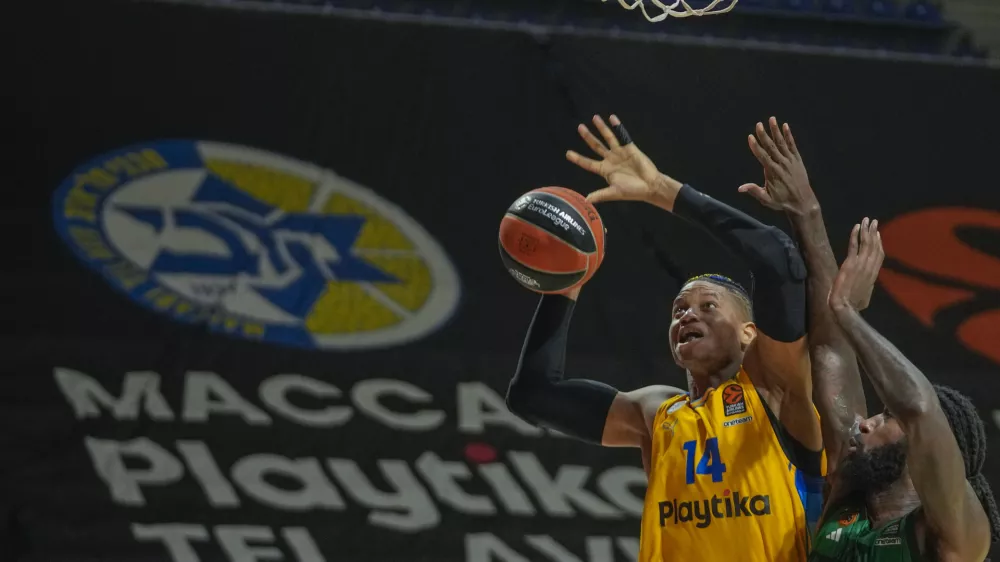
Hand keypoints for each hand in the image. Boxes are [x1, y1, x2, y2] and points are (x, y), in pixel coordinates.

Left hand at [566, 115, 681, 210]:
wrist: (650, 186)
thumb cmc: (633, 191)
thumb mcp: (614, 192)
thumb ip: (600, 194)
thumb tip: (586, 200)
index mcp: (605, 170)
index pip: (588, 163)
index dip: (578, 158)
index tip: (568, 153)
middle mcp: (610, 160)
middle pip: (596, 146)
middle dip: (588, 137)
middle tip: (580, 127)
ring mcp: (620, 153)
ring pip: (608, 138)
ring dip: (602, 128)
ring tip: (594, 118)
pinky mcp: (630, 148)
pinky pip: (623, 135)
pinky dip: (618, 127)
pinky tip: (612, 118)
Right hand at [738, 117, 818, 215]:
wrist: (802, 202)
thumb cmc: (782, 202)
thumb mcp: (767, 199)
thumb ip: (754, 191)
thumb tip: (740, 188)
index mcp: (772, 172)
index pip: (762, 156)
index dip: (755, 146)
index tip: (750, 137)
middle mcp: (781, 164)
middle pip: (771, 146)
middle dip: (764, 135)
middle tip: (759, 124)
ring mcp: (790, 161)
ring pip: (781, 143)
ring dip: (776, 131)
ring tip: (772, 119)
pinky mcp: (797, 160)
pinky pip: (792, 145)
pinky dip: (788, 136)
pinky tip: (785, 127)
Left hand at [829, 218, 884, 312]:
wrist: (845, 307)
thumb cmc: (852, 304)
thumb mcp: (865, 294)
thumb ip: (867, 285)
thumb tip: (867, 284)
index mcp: (873, 274)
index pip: (879, 255)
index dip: (879, 243)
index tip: (878, 234)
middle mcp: (869, 267)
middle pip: (874, 246)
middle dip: (874, 232)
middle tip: (874, 221)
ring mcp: (860, 264)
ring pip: (866, 243)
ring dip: (866, 230)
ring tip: (866, 220)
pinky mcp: (850, 264)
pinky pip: (853, 246)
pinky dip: (855, 235)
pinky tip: (856, 227)